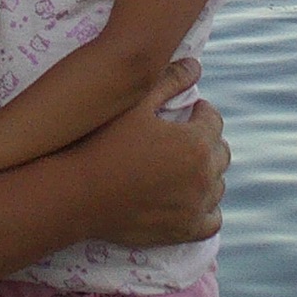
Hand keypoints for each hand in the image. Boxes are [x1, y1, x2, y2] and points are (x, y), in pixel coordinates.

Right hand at [77, 59, 225, 248]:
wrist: (76, 194)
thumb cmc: (102, 143)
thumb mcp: (134, 105)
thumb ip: (168, 81)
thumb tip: (195, 65)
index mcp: (196, 143)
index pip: (214, 120)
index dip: (199, 111)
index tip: (186, 110)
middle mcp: (204, 177)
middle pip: (220, 153)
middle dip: (205, 141)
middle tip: (181, 138)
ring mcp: (196, 207)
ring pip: (217, 186)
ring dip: (205, 173)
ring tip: (181, 166)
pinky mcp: (184, 231)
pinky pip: (212, 220)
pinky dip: (206, 208)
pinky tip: (190, 199)